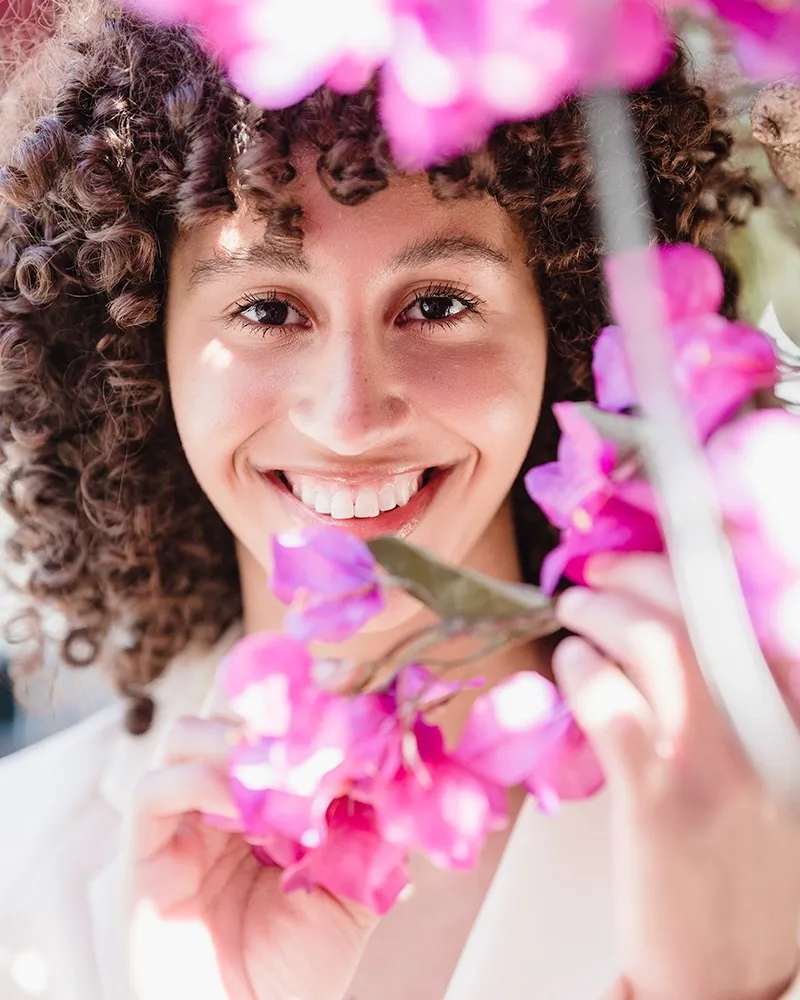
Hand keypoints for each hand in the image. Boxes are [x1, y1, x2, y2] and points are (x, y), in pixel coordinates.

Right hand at [127, 716, 376, 999]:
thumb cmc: (295, 972)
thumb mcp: (349, 893)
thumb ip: (367, 834)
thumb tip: (392, 774)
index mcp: (261, 807)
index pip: (271, 732)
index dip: (306, 723)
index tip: (351, 735)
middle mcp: (216, 806)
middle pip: (227, 720)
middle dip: (270, 724)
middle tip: (314, 746)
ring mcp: (177, 826)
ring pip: (185, 737)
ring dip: (234, 743)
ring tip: (280, 775)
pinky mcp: (142, 856)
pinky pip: (153, 790)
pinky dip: (200, 780)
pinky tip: (242, 808)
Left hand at [554, 553, 799, 999]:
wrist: (729, 976)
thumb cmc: (749, 867)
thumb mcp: (782, 773)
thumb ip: (754, 698)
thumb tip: (678, 617)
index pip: (759, 604)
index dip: (705, 555)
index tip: (661, 537)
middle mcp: (773, 727)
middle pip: (706, 607)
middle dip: (641, 569)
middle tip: (598, 568)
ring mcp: (718, 761)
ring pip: (657, 640)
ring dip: (604, 609)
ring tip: (575, 607)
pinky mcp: (661, 798)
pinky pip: (611, 701)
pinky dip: (581, 668)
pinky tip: (570, 666)